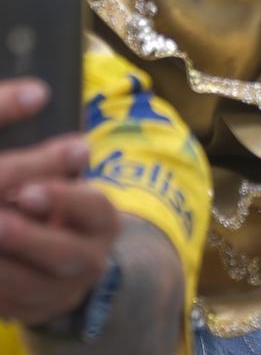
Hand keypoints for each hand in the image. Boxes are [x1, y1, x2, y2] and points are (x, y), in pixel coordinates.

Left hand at [0, 80, 113, 325]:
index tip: (27, 189)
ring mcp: (65, 293)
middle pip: (64, 255)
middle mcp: (92, 259)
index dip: (62, 199)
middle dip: (28, 238)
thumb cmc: (58, 204)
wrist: (69, 264)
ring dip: (3, 268)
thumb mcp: (62, 177)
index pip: (92, 206)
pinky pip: (12, 308)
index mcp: (103, 218)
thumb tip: (37, 94)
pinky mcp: (37, 313)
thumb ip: (46, 146)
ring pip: (33, 289)